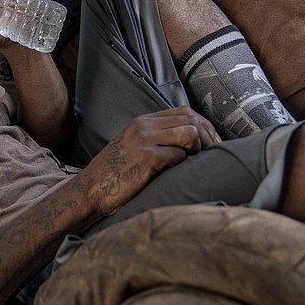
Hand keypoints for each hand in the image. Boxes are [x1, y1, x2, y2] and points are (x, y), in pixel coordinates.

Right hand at [81, 107, 220, 215]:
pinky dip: (183, 166)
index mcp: (142, 122)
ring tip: (196, 165)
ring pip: (189, 134)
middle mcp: (143, 126)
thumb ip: (157, 140)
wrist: (89, 192)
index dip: (205, 126)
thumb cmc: (114, 176)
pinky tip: (177, 175)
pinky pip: (178, 156)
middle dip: (209, 138)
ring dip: (198, 150)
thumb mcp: (133, 148)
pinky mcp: (145, 158)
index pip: (184, 112)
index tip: (213, 143)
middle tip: (214, 156)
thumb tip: (192, 143)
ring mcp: (144, 140)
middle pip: (191, 120)